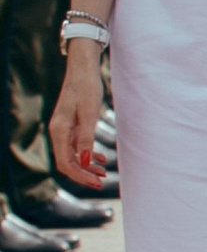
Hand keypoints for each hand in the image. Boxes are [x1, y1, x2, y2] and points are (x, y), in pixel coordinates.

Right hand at [49, 42, 106, 189]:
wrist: (83, 69)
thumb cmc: (86, 88)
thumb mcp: (89, 114)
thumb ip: (86, 137)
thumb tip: (86, 161)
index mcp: (60, 130)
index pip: (66, 163)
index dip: (80, 176)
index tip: (97, 182)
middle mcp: (58, 132)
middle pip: (67, 162)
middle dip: (84, 174)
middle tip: (102, 182)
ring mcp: (64, 129)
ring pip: (72, 155)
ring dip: (86, 166)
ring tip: (103, 173)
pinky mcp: (71, 125)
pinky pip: (76, 146)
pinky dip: (87, 154)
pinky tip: (100, 157)